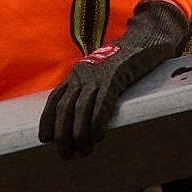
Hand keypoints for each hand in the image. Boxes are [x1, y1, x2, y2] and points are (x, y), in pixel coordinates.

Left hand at [37, 16, 191, 154]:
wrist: (146, 37)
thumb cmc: (124, 60)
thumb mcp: (99, 72)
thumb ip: (89, 89)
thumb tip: (81, 116)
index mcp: (76, 74)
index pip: (55, 99)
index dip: (47, 120)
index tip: (45, 139)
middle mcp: (83, 74)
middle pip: (65, 108)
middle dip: (62, 134)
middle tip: (66, 154)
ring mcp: (99, 74)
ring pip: (81, 108)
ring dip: (79, 133)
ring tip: (82, 151)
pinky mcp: (117, 75)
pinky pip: (103, 101)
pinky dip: (98, 121)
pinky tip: (98, 136)